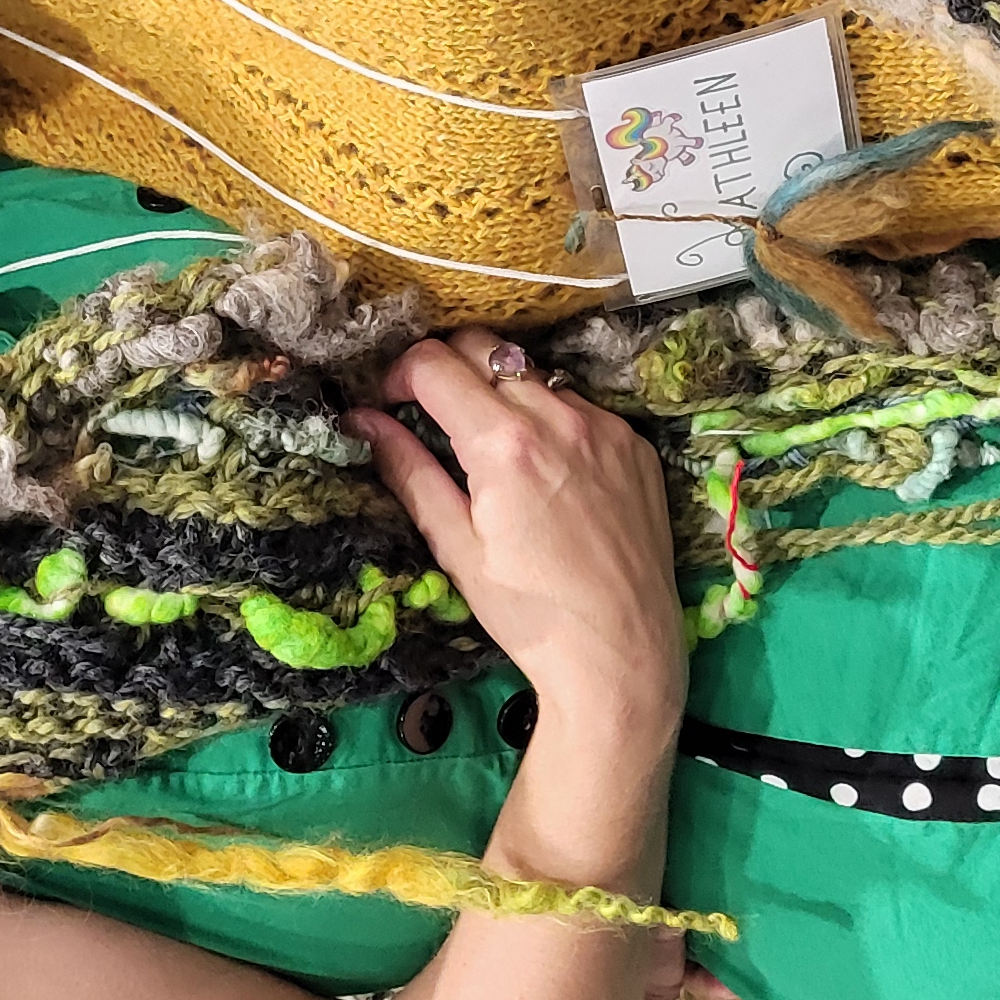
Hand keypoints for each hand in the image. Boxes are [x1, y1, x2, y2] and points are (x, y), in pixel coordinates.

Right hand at [350, 334, 688, 739]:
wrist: (621, 651)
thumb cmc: (529, 612)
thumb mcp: (455, 544)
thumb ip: (408, 471)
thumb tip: (364, 421)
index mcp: (504, 442)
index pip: (434, 363)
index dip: (399, 374)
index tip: (391, 401)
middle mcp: (559, 417)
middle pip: (484, 348)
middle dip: (446, 367)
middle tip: (431, 411)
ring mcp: (605, 427)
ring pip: (535, 375)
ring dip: (502, 394)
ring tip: (494, 450)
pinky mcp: (635, 444)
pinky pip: (581, 408)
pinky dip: (552, 423)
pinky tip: (548, 473)